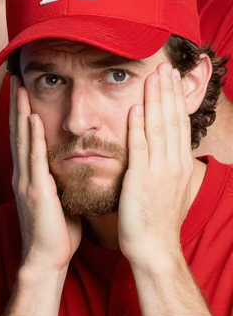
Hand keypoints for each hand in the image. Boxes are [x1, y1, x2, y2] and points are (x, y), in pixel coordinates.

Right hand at [11, 79, 80, 275]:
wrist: (46, 259)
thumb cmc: (57, 233)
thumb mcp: (61, 200)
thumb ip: (63, 181)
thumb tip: (76, 167)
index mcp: (31, 176)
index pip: (25, 138)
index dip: (23, 113)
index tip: (23, 90)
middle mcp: (24, 174)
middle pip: (18, 132)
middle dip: (16, 104)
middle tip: (14, 78)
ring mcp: (27, 181)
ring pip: (22, 139)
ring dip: (20, 112)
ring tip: (19, 88)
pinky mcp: (36, 191)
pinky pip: (34, 159)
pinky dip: (33, 137)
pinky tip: (33, 119)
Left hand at [118, 65, 194, 266]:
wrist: (153, 248)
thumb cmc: (153, 220)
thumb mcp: (165, 187)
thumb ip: (164, 166)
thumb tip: (164, 150)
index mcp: (179, 165)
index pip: (178, 124)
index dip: (175, 100)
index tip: (171, 78)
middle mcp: (173, 164)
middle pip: (172, 120)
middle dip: (169, 93)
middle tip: (166, 67)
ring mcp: (159, 171)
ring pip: (159, 129)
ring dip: (156, 101)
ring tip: (153, 78)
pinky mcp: (142, 180)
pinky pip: (140, 148)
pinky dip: (138, 127)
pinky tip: (135, 109)